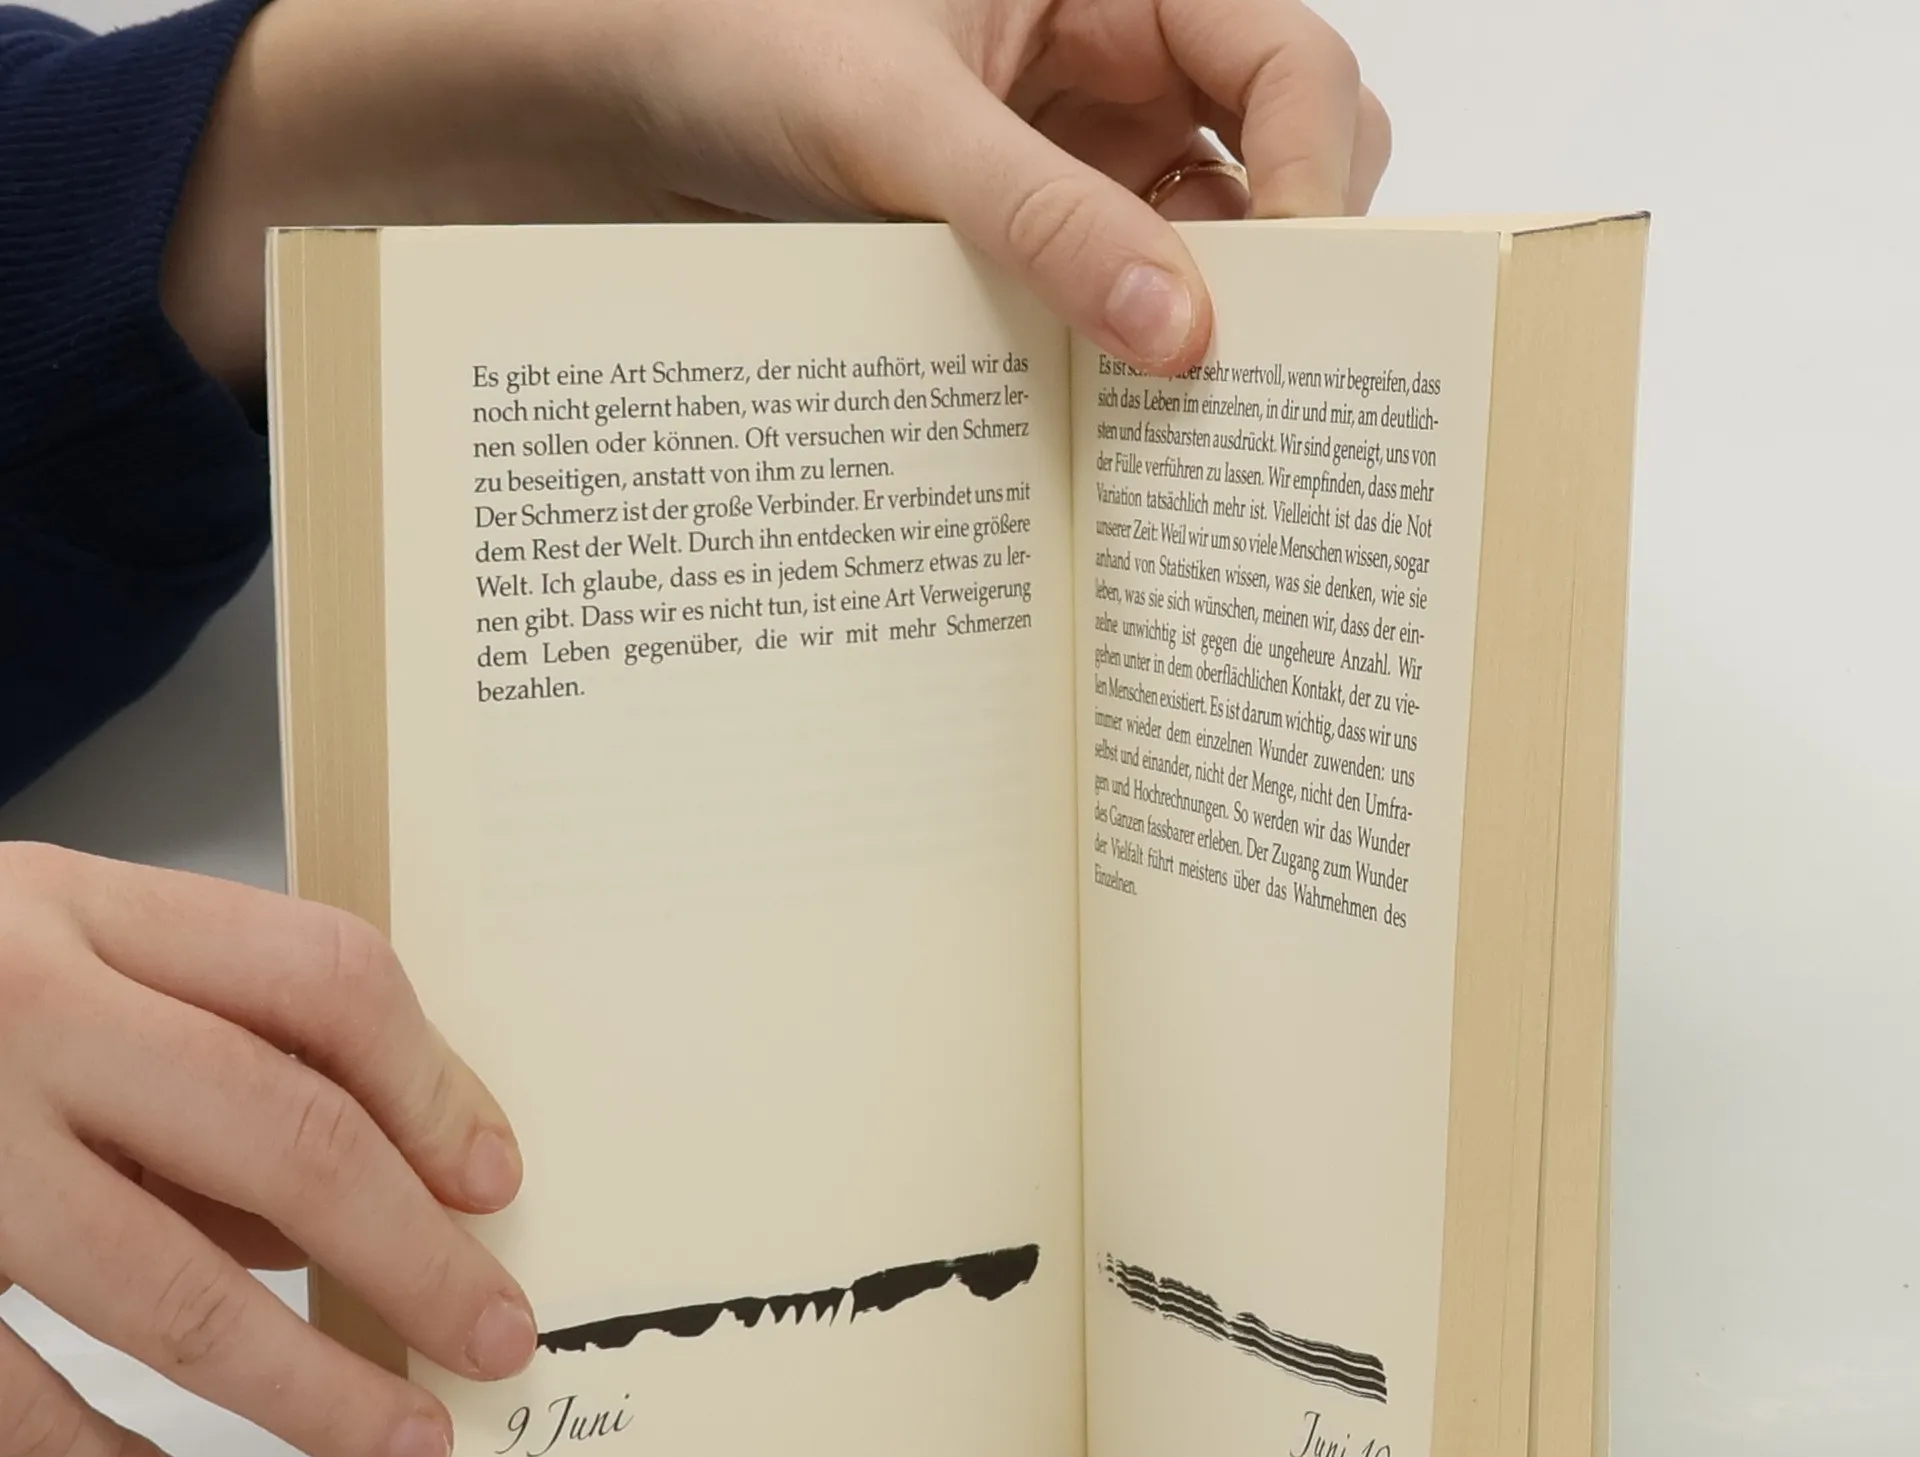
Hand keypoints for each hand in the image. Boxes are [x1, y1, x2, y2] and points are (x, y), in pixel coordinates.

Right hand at [0, 845, 535, 1456]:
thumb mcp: (52, 948)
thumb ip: (197, 1052)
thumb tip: (363, 1210)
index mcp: (84, 910)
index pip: (326, 978)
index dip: (437, 1087)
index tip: (496, 1182)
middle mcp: (20, 1013)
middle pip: (285, 1138)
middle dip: (416, 1258)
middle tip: (498, 1338)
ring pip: (168, 1287)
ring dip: (308, 1385)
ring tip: (406, 1439)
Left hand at [164, 0, 1387, 388]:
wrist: (631, 99)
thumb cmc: (745, 39)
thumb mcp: (899, 123)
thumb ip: (1042, 218)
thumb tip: (1182, 335)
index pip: (1287, 64)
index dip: (1313, 176)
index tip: (1295, 298)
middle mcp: (1125, 60)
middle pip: (1278, 158)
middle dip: (1286, 264)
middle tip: (1269, 385)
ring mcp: (1088, 154)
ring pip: (1210, 243)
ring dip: (1212, 326)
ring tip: (1200, 433)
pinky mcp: (1038, 232)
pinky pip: (1123, 294)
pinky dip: (1132, 358)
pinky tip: (1121, 428)